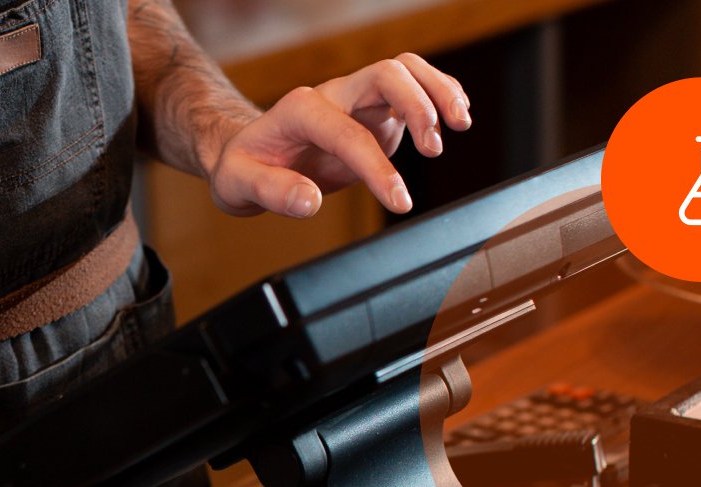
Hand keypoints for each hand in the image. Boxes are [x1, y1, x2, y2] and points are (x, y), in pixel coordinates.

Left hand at [207, 53, 471, 218]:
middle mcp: (333, 96)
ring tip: (461, 123)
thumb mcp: (239, 185)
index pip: (348, 133)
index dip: (377, 167)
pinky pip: (413, 89)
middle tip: (435, 149)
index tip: (399, 201)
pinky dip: (439, 96)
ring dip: (438, 91)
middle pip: (386, 74)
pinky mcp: (374, 113)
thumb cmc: (242, 167)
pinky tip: (457, 117)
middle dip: (418, 105)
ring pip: (405, 71)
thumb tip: (310, 201)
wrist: (244, 153)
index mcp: (300, 110)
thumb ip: (273, 192)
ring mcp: (356, 101)